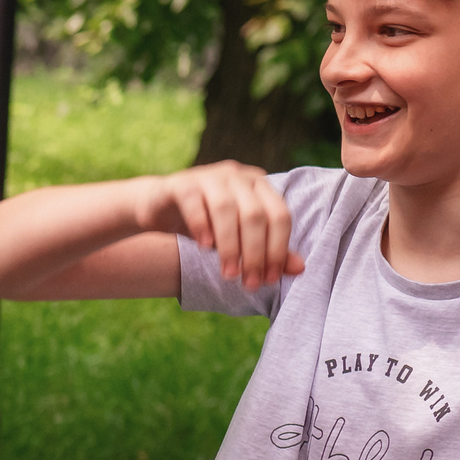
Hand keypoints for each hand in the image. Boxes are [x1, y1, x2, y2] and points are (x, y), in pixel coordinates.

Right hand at [133, 162, 305, 290]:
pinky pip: (195, 203)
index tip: (269, 279)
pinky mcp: (182, 184)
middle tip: (248, 284)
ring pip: (226, 209)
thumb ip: (267, 250)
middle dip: (254, 253)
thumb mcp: (237, 239)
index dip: (278, 249)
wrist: (159, 208)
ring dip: (229, 245)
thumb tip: (300, 269)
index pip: (280, 216)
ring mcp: (209, 177)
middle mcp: (238, 176)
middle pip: (255, 215)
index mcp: (259, 185)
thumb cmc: (204, 224)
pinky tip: (204, 248)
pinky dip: (202, 226)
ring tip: (227, 274)